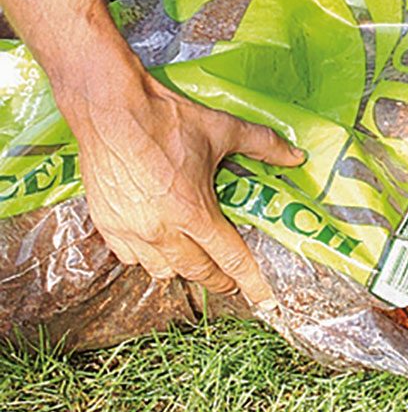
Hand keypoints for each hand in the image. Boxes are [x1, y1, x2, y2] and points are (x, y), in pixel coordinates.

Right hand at [72, 74, 304, 301]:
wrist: (109, 110)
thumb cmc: (165, 119)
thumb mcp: (223, 129)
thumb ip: (263, 146)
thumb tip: (296, 157)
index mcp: (193, 211)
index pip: (231, 259)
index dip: (251, 282)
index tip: (264, 301)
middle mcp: (162, 229)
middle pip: (197, 272)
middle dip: (219, 280)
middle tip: (232, 282)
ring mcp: (131, 230)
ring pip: (163, 270)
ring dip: (183, 269)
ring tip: (196, 260)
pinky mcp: (106, 224)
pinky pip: (130, 259)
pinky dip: (149, 258)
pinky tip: (159, 246)